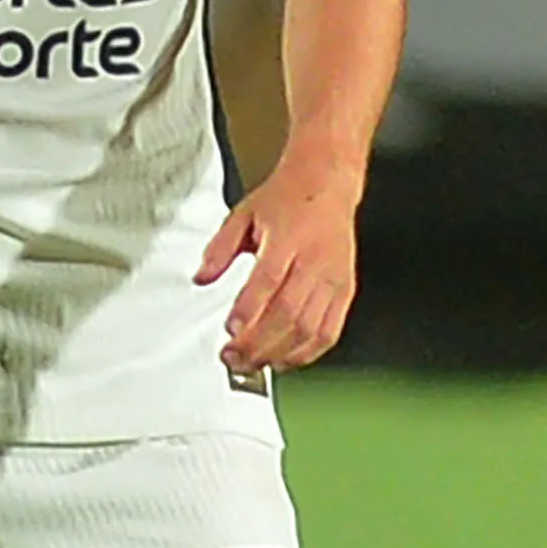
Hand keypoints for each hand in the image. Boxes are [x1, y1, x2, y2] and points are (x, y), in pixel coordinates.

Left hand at [196, 151, 362, 376]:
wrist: (327, 182)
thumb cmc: (287, 198)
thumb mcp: (243, 214)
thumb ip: (219, 248)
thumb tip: (201, 278)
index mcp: (287, 237)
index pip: (268, 280)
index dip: (249, 310)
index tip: (230, 330)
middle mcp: (314, 260)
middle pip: (288, 313)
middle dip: (258, 343)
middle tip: (233, 358)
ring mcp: (332, 278)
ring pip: (309, 328)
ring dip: (279, 354)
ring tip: (253, 365)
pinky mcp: (344, 290)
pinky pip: (330, 331)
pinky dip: (308, 353)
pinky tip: (286, 360)